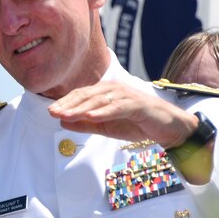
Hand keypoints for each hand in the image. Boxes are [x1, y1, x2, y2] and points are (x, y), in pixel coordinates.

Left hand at [48, 81, 197, 148]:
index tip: (50, 111)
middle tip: (53, 112)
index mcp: (106, 92)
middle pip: (87, 95)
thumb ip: (85, 124)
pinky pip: (118, 108)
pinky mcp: (138, 105)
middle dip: (68, 104)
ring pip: (100, 100)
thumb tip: (62, 122)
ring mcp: (127, 95)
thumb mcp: (105, 127)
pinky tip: (91, 117)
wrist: (167, 128)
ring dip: (81, 108)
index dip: (65, 103)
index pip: (81, 95)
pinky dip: (104, 112)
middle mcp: (115, 90)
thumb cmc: (136, 124)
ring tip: (66, 115)